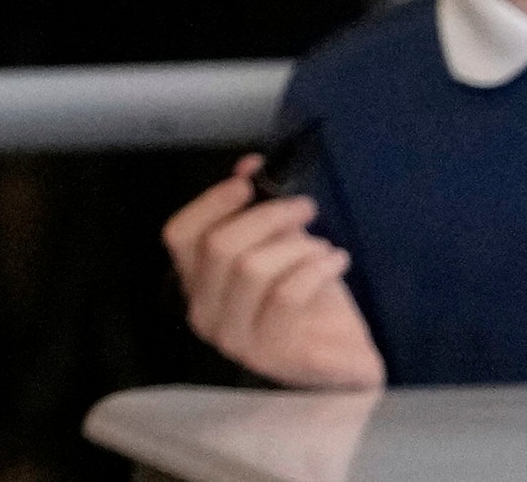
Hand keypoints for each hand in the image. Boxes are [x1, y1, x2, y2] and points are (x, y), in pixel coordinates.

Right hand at [163, 161, 385, 389]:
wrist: (346, 363)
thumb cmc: (309, 305)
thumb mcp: (282, 250)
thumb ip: (258, 212)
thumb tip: (249, 164)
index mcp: (197, 287)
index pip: (180, 236)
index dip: (210, 203)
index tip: (248, 182)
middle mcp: (206, 316)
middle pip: (220, 248)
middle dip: (266, 217)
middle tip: (305, 207)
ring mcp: (239, 342)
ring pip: (253, 270)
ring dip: (296, 245)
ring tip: (324, 246)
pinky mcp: (277, 357)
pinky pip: (287, 296)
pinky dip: (315, 268)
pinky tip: (336, 262)